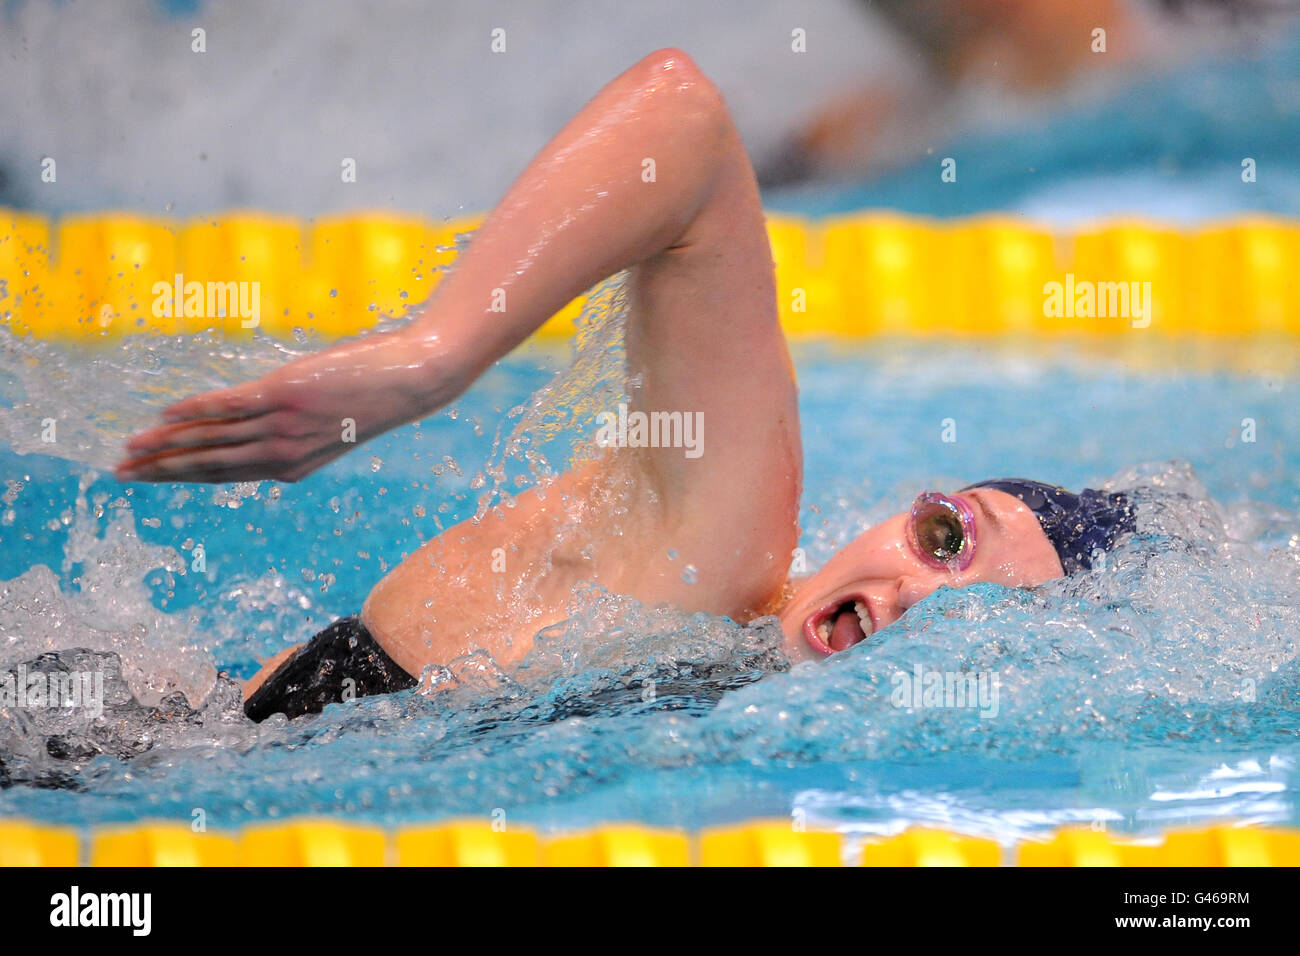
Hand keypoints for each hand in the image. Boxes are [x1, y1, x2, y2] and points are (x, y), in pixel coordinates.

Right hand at [114, 328, 466, 482]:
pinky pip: (229, 406)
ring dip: (167, 445)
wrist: (412, 380)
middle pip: (211, 465)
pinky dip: (195, 411)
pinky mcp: (285, 394)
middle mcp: (283, 452)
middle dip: (163, 471)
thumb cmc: (374, 396)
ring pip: (213, 440)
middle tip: (122, 474)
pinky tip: (166, 414)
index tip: (151, 479)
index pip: (226, 475)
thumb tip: (266, 419)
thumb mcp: (331, 424)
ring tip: (131, 449)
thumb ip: (295, 430)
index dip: (184, 478)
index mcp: (292, 466)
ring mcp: (283, 425)